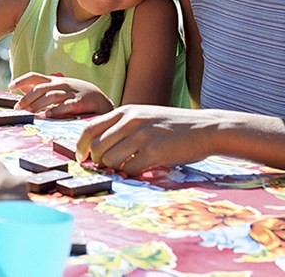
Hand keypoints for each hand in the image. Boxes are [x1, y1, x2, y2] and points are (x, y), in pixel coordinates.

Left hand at [9, 72, 113, 117]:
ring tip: (30, 113)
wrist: (100, 100)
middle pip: (41, 88)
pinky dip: (58, 110)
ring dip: (39, 105)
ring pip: (52, 96)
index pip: (35, 76)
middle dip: (28, 98)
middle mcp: (62, 84)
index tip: (10, 87)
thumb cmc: (76, 95)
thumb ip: (43, 89)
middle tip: (18, 108)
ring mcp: (71, 92)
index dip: (22, 80)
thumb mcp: (59, 89)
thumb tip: (23, 90)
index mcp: (55, 80)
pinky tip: (49, 116)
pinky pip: (68, 105)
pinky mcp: (81, 102)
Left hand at [77, 104, 212, 174]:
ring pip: (111, 160)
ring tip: (125, 167)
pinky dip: (130, 174)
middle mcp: (131, 121)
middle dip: (98, 162)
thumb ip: (122, 126)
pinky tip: (139, 169)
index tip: (81, 158)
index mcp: (125, 111)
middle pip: (97, 147)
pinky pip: (130, 169)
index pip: (89, 128)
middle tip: (106, 167)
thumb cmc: (171, 125)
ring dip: (114, 169)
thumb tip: (97, 147)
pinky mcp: (155, 151)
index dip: (80, 146)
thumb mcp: (143, 116)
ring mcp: (142, 135)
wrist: (203, 128)